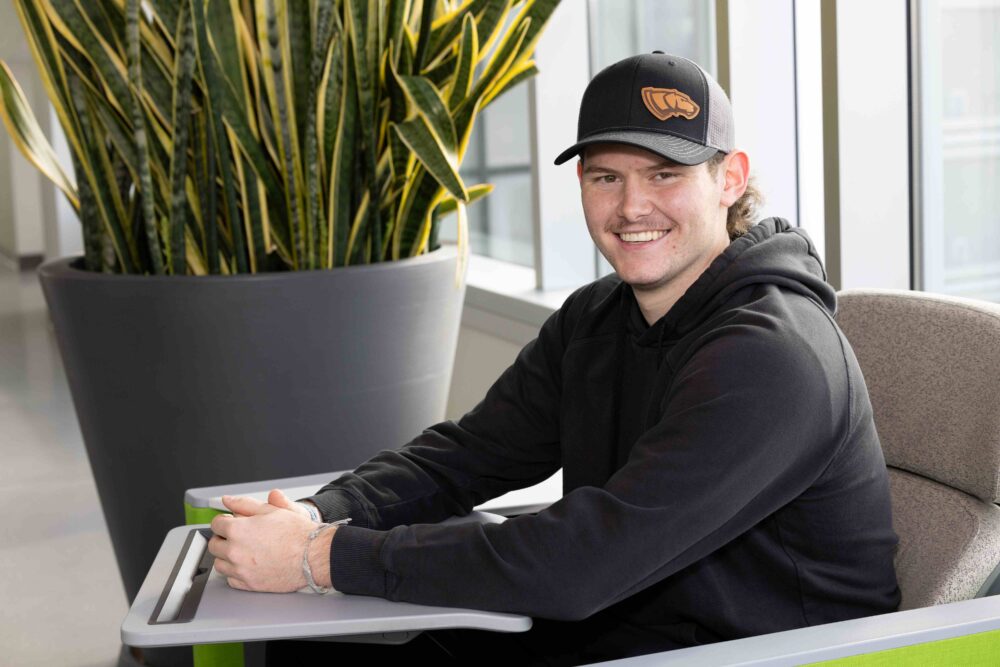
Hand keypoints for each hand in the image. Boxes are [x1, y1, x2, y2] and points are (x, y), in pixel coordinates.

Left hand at [208, 493, 333, 591]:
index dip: (224, 520)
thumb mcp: (270, 510)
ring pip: (220, 564)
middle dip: (223, 538)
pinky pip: (231, 579)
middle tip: (237, 537)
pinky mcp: (249, 584)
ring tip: (243, 551)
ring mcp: (240, 569)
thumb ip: (244, 504)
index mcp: (238, 530)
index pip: (216, 524)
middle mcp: (235, 551)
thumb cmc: (296, 533)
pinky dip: (235, 572)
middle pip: (214, 544)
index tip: (231, 522)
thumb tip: (228, 501)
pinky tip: (248, 565)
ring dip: (226, 556)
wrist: (312, 555)